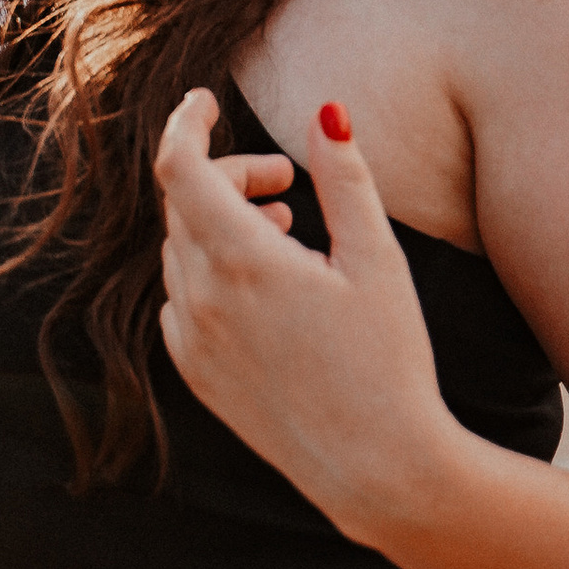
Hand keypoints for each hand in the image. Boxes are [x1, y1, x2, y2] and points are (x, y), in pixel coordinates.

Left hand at [154, 89, 448, 538]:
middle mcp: (200, 300)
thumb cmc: (389, 363)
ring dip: (222, 223)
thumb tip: (326, 111)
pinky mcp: (195, 373)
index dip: (186, 123)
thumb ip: (345, 179)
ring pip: (182, 249)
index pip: (179, 167)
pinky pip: (183, 297)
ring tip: (289, 232)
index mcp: (242, 263)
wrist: (377, 467)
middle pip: (186, 203)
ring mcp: (191, 340)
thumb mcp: (377, 261)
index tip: (207, 101)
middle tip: (288, 180)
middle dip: (230, 174)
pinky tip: (267, 287)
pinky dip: (212, 272)